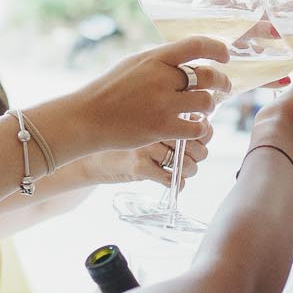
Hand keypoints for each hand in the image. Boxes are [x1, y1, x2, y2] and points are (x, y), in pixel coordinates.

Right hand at [50, 36, 231, 156]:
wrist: (87, 117)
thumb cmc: (110, 90)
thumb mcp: (133, 64)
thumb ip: (160, 62)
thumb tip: (189, 60)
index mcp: (154, 57)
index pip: (196, 44)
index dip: (217, 48)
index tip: (226, 55)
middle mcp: (161, 77)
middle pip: (208, 76)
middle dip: (222, 82)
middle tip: (225, 87)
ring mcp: (163, 103)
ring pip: (206, 102)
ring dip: (211, 107)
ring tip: (205, 109)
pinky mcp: (162, 127)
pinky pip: (196, 127)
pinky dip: (200, 128)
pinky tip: (195, 127)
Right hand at [58, 129, 210, 189]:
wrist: (88, 150)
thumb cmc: (119, 133)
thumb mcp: (145, 119)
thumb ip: (169, 118)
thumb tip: (203, 127)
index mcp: (160, 109)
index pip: (198, 123)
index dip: (204, 133)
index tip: (198, 138)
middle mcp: (155, 125)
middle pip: (196, 145)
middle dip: (200, 155)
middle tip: (192, 158)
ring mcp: (146, 146)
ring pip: (186, 164)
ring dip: (190, 170)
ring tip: (183, 170)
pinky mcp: (138, 166)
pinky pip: (170, 179)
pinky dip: (176, 183)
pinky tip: (170, 180)